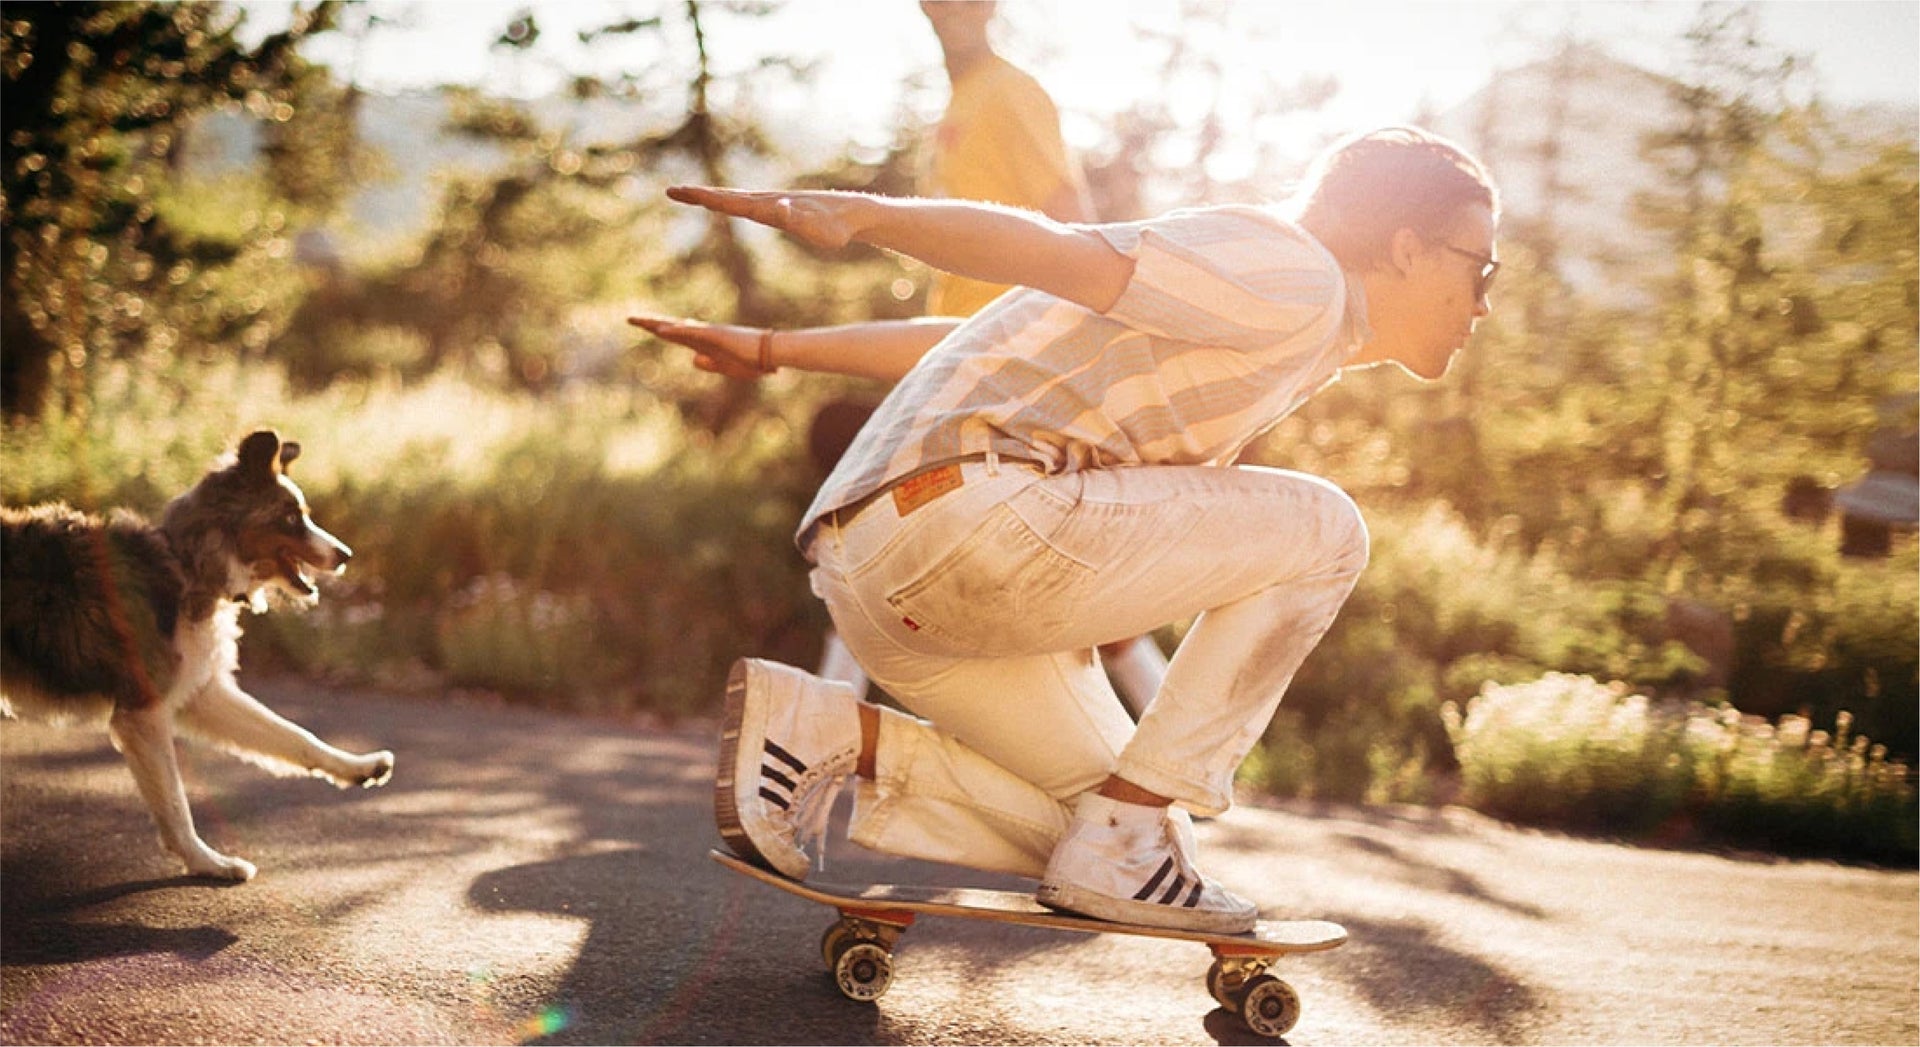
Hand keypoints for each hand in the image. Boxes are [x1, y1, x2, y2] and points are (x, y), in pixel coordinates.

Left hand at [628, 314, 766, 379]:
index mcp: (705, 344)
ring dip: (658, 324)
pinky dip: (676, 331)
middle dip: (651, 323)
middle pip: (672, 327)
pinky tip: (662, 331)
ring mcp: (710, 333)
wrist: (772, 354)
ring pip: (678, 327)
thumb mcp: (726, 367)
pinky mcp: (717, 335)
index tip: (643, 326)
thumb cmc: (753, 361)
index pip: (677, 335)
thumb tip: (694, 359)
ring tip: (638, 320)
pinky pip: (692, 332)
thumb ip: (710, 363)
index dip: (659, 330)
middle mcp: (704, 335)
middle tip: (629, 318)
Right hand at [666, 185, 865, 250]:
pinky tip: (723, 202)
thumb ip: (800, 219)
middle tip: (671, 191)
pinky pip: (746, 203)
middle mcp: (768, 201)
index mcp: (770, 208)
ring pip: (735, 197)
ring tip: (688, 194)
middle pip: (727, 196)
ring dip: (710, 195)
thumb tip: (780, 207)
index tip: (683, 192)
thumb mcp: (820, 231)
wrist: (854, 214)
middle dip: (699, 194)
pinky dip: (728, 200)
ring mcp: (772, 203)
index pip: (732, 202)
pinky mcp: (778, 207)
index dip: (706, 198)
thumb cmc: (837, 228)